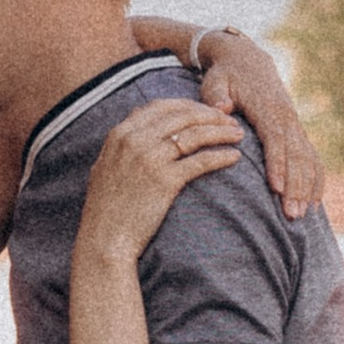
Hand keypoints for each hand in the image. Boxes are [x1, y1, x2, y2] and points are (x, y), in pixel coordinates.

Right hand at [79, 99, 243, 261]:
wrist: (104, 238)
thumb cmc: (106, 208)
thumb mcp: (106, 165)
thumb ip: (123, 142)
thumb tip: (137, 121)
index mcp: (120, 133)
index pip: (161, 106)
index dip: (188, 106)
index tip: (206, 112)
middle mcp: (134, 140)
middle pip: (182, 116)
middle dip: (210, 114)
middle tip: (230, 120)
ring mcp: (149, 159)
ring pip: (194, 134)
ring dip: (221, 131)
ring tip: (238, 134)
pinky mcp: (165, 181)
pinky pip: (200, 161)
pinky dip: (220, 156)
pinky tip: (234, 157)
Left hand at [197, 32, 324, 219]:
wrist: (246, 60)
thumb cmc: (226, 75)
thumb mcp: (215, 82)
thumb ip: (216, 96)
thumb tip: (222, 109)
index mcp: (268, 108)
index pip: (275, 138)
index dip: (277, 163)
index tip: (276, 188)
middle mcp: (287, 118)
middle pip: (296, 155)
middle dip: (295, 186)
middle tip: (291, 214)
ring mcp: (294, 126)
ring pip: (307, 159)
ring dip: (307, 188)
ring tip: (302, 216)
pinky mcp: (296, 133)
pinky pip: (311, 158)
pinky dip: (315, 180)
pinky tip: (315, 204)